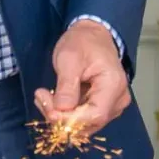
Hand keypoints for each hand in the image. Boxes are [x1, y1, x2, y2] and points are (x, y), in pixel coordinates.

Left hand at [33, 19, 130, 135]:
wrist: (92, 35)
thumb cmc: (82, 42)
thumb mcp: (69, 58)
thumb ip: (66, 85)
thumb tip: (60, 112)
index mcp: (113, 85)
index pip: (95, 114)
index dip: (70, 119)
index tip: (48, 110)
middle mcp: (117, 100)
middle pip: (89, 122)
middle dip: (61, 117)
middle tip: (40, 98)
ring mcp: (111, 105)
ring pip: (84, 124)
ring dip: (60, 116)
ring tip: (42, 96)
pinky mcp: (102, 106)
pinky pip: (83, 118)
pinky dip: (65, 113)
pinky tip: (50, 99)